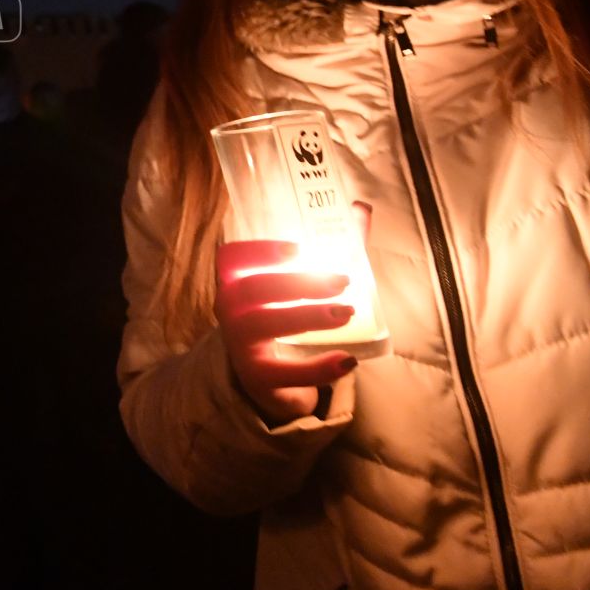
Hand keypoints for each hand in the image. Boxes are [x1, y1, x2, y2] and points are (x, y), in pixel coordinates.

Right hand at [213, 201, 374, 423]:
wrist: (269, 381)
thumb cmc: (285, 320)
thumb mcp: (301, 287)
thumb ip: (331, 249)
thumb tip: (361, 209)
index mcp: (236, 282)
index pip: (233, 258)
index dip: (261, 250)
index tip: (298, 248)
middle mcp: (229, 311)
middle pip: (253, 288)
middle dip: (298, 281)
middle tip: (342, 280)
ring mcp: (239, 345)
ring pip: (263, 323)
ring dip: (308, 315)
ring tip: (347, 311)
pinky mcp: (256, 378)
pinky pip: (283, 372)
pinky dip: (317, 367)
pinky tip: (348, 361)